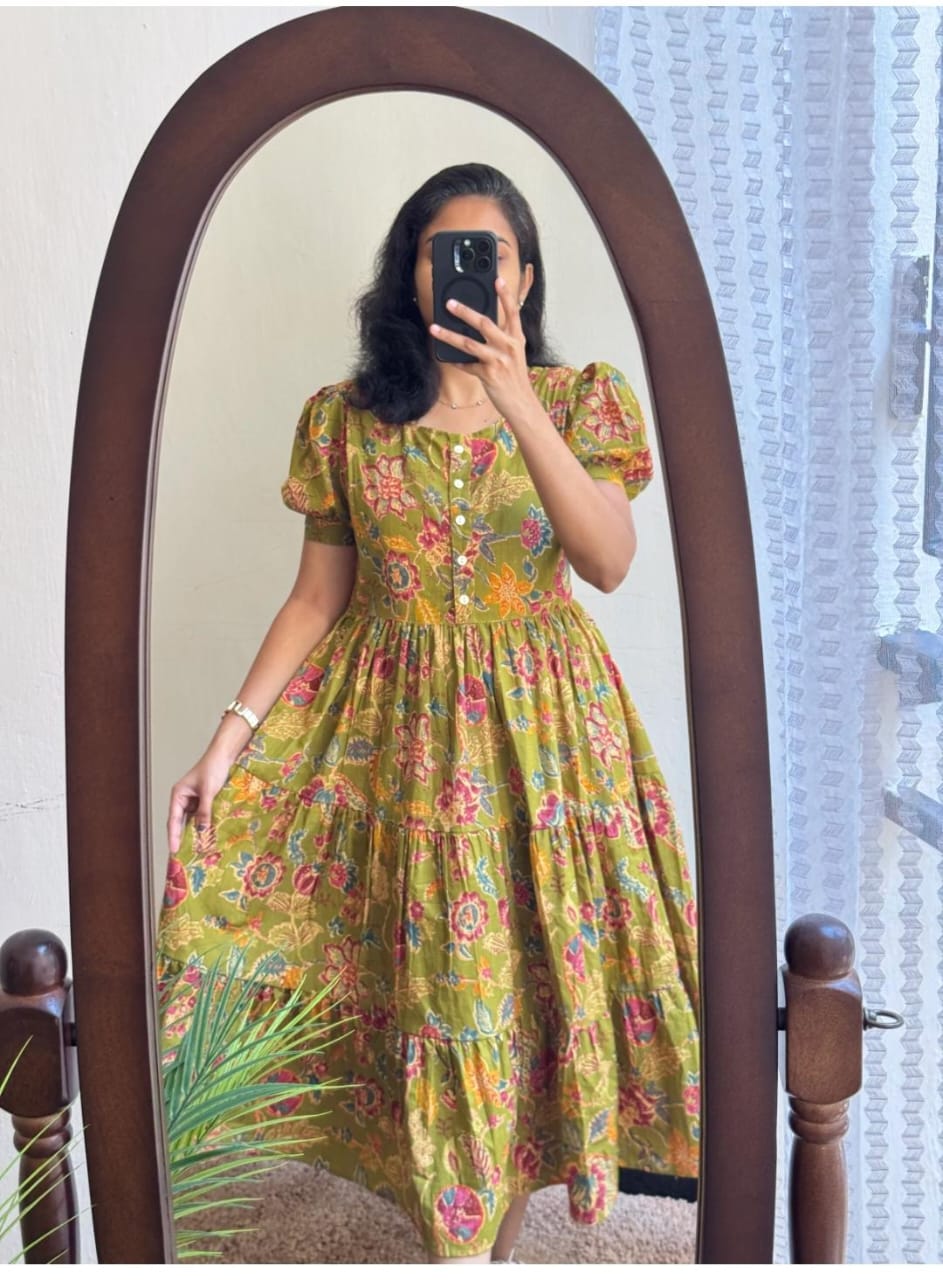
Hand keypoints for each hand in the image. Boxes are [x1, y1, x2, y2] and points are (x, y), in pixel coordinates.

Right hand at [166, 749, 235, 855]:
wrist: (224, 755)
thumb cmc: (213, 767)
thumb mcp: (208, 791)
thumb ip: (204, 811)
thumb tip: (202, 830)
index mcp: (178, 795)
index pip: (173, 819)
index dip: (173, 836)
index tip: (173, 850)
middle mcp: (184, 798)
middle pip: (180, 822)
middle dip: (182, 837)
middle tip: (182, 855)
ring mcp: (194, 800)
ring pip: (192, 820)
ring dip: (195, 832)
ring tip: (196, 849)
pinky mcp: (204, 800)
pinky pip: (202, 816)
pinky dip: (204, 824)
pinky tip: (208, 834)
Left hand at [429, 277, 540, 425]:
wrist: (521, 403)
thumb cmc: (515, 376)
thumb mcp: (515, 353)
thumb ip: (503, 337)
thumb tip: (481, 324)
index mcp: (516, 337)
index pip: (513, 311)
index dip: (505, 294)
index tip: (496, 279)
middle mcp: (508, 346)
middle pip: (485, 323)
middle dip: (465, 311)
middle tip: (449, 303)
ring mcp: (498, 360)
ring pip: (469, 343)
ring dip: (449, 335)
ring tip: (434, 328)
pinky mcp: (488, 374)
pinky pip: (466, 365)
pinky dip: (456, 361)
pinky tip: (445, 357)